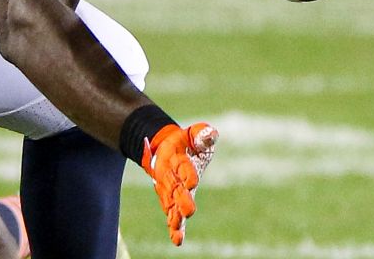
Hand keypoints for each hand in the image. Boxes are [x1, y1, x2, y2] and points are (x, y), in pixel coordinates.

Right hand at [140, 122, 218, 244]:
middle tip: (189, 211)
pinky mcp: (169, 200)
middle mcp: (169, 175)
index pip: (182, 166)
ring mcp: (168, 189)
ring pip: (171, 204)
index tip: (192, 183)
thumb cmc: (185, 142)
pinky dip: (174, 227)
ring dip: (175, 216)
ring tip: (178, 227)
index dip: (187, 174)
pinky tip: (177, 240)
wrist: (162, 149)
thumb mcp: (194, 133)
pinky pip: (171, 214)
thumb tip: (211, 134)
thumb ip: (202, 133)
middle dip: (182, 200)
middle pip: (176, 189)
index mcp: (175, 157)